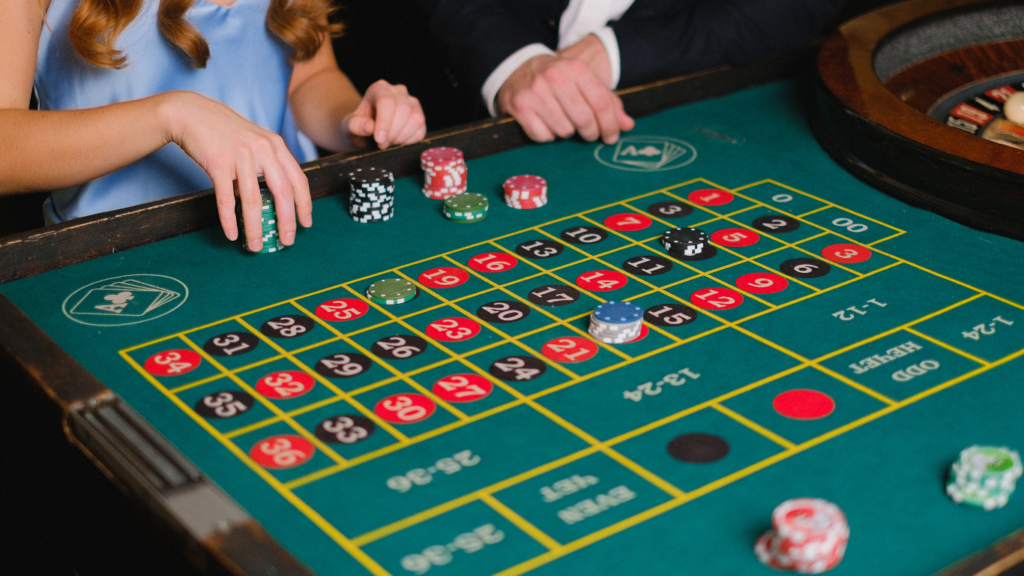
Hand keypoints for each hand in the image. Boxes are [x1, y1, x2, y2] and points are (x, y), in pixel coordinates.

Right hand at [160, 91, 311, 251]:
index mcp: (276, 145)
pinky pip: (226, 198)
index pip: (298, 180)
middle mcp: (262, 149)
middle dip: (286, 221)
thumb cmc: (225, 131)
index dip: (304, 204)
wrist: (191, 113)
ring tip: (256, 245)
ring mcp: (240, 156)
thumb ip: (269, 163)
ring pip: (253, 200)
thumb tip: (278, 198)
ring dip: (256, 227)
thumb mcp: (255, 140)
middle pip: (282, 192)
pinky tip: (231, 234)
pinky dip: (229, 219)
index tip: (306, 224)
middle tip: (286, 241)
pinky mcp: (218, 163)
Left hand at [344, 80, 426, 149]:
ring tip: (388, 143)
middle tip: (381, 144)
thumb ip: (356, 126)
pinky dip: (409, 141)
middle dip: (393, 132)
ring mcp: (412, 103)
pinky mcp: (420, 118)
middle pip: (403, 109)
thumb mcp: (350, 126)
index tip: (379, 139)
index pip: (386, 101)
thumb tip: (369, 127)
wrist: (367, 132)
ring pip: (416, 118)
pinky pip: (421, 131)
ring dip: (402, 137)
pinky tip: (397, 142)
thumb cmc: (359, 126)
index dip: (384, 122)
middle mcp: (398, 91)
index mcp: (379, 88)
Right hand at [496, 47, 632, 143]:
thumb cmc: (558, 80)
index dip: (610, 125)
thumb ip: (608, 103)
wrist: (518, 70)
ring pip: (563, 130)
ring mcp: (535, 91)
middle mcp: (555, 77)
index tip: (611, 137)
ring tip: (563, 122)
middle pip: (584, 119)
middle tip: (589, 135)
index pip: (602, 103)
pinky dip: (547, 136)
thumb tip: (628, 125)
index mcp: (576, 68)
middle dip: (590, 133)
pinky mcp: (519, 106)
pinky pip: (542, 136)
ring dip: (567, 133)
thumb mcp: (583, 82)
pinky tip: (546, 124)